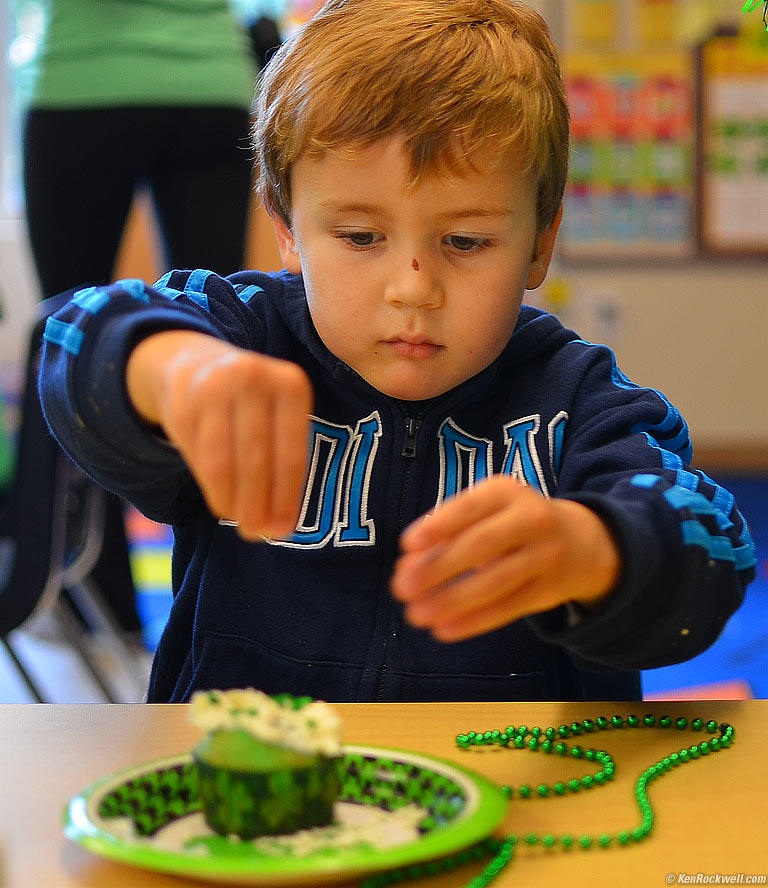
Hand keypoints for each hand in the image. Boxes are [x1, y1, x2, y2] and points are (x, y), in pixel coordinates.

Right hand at [127, 331, 311, 539]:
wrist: (194, 362)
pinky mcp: (181, 403)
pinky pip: (197, 458)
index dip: (287, 497)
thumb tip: (281, 524)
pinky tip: (220, 501)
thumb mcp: (278, 414)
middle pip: (257, 460)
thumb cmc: (251, 403)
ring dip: (231, 501)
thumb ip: (284, 460)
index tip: (284, 529)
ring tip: (239, 522)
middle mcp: (252, 379)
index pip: (292, 454)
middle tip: (257, 533)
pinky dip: (210, 486)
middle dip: (258, 504)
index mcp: (290, 384)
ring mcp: (213, 388)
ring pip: (223, 462)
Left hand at [391, 475, 619, 641]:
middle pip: (481, 545)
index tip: (407, 545)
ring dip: (452, 600)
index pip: (469, 507)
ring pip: (495, 581)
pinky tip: (444, 629)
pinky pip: (509, 608)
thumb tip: (405, 568)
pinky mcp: (550, 590)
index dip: (438, 526)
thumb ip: (445, 535)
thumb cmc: (511, 523)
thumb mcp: (486, 512)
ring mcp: (545, 555)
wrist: (580, 541)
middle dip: (438, 568)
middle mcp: (531, 519)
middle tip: (402, 588)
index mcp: (505, 492)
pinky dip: (474, 620)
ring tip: (416, 615)